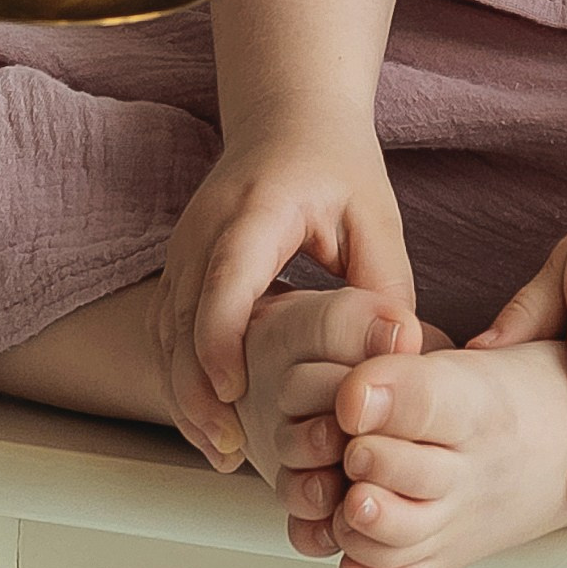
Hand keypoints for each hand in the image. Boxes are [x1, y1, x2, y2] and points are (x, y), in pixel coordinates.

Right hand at [153, 104, 413, 468]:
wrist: (288, 115)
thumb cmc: (337, 165)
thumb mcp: (376, 216)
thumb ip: (386, 286)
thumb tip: (402, 359)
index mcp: (257, 208)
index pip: (226, 277)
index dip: (223, 338)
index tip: (234, 395)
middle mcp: (205, 227)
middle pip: (182, 316)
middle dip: (197, 388)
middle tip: (231, 450)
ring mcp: (184, 246)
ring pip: (165, 330)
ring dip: (184, 392)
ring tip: (223, 452)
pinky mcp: (180, 266)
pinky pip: (167, 330)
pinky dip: (181, 378)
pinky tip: (212, 421)